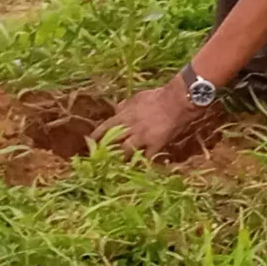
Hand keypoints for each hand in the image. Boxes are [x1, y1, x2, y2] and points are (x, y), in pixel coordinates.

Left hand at [91, 76, 205, 159]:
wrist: (176, 102)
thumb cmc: (157, 97)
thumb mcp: (137, 98)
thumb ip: (125, 106)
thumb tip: (116, 110)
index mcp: (124, 115)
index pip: (105, 127)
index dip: (97, 136)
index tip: (90, 143)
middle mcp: (130, 127)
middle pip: (113, 143)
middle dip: (106, 152)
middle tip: (101, 160)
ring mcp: (142, 137)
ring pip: (126, 152)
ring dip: (122, 160)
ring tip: (118, 168)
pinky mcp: (155, 144)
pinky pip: (146, 157)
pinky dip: (143, 163)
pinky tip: (141, 168)